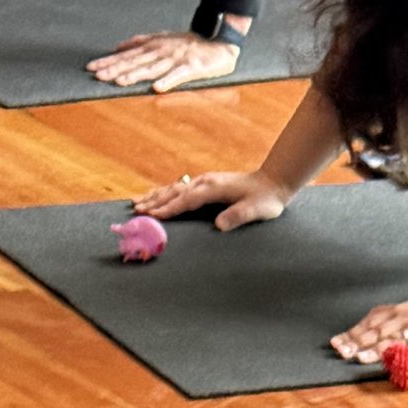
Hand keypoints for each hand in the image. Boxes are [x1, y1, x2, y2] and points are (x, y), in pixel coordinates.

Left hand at [88, 27, 242, 92]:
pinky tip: (157, 89)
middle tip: (97, 76)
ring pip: (152, 68)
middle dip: (115, 69)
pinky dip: (168, 82)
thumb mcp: (163, 38)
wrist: (219, 42)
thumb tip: (119, 46)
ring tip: (120, 82)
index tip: (91, 67)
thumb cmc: (190, 43)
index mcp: (153, 46)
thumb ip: (140, 41)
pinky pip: (178, 76)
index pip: (126, 55)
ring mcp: (176, 59)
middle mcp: (161, 51)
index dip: (109, 61)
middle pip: (135, 62)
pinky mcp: (192, 67)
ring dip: (135, 76)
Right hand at [132, 167, 289, 229]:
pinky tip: (155, 198)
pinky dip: (164, 193)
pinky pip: (179, 188)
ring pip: (173, 188)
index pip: (187, 200)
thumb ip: (238, 217)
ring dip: (155, 195)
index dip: (170, 208)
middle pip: (174, 191)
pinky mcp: (204, 184)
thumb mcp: (256, 211)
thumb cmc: (264, 200)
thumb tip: (219, 225)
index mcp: (213, 189)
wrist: (271, 183)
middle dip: (154, 201)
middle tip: (136, 210)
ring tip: (137, 203)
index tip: (154, 215)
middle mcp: (205, 182)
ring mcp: (203, 181)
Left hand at [331, 292, 407, 361]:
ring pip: (396, 339)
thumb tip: (360, 333)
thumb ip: (387, 321)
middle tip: (343, 352)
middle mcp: (407, 317)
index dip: (353, 333)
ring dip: (377, 349)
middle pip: (379, 331)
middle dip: (359, 342)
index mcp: (399, 311)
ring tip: (362, 358)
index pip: (370, 322)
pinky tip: (397, 362)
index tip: (336, 344)